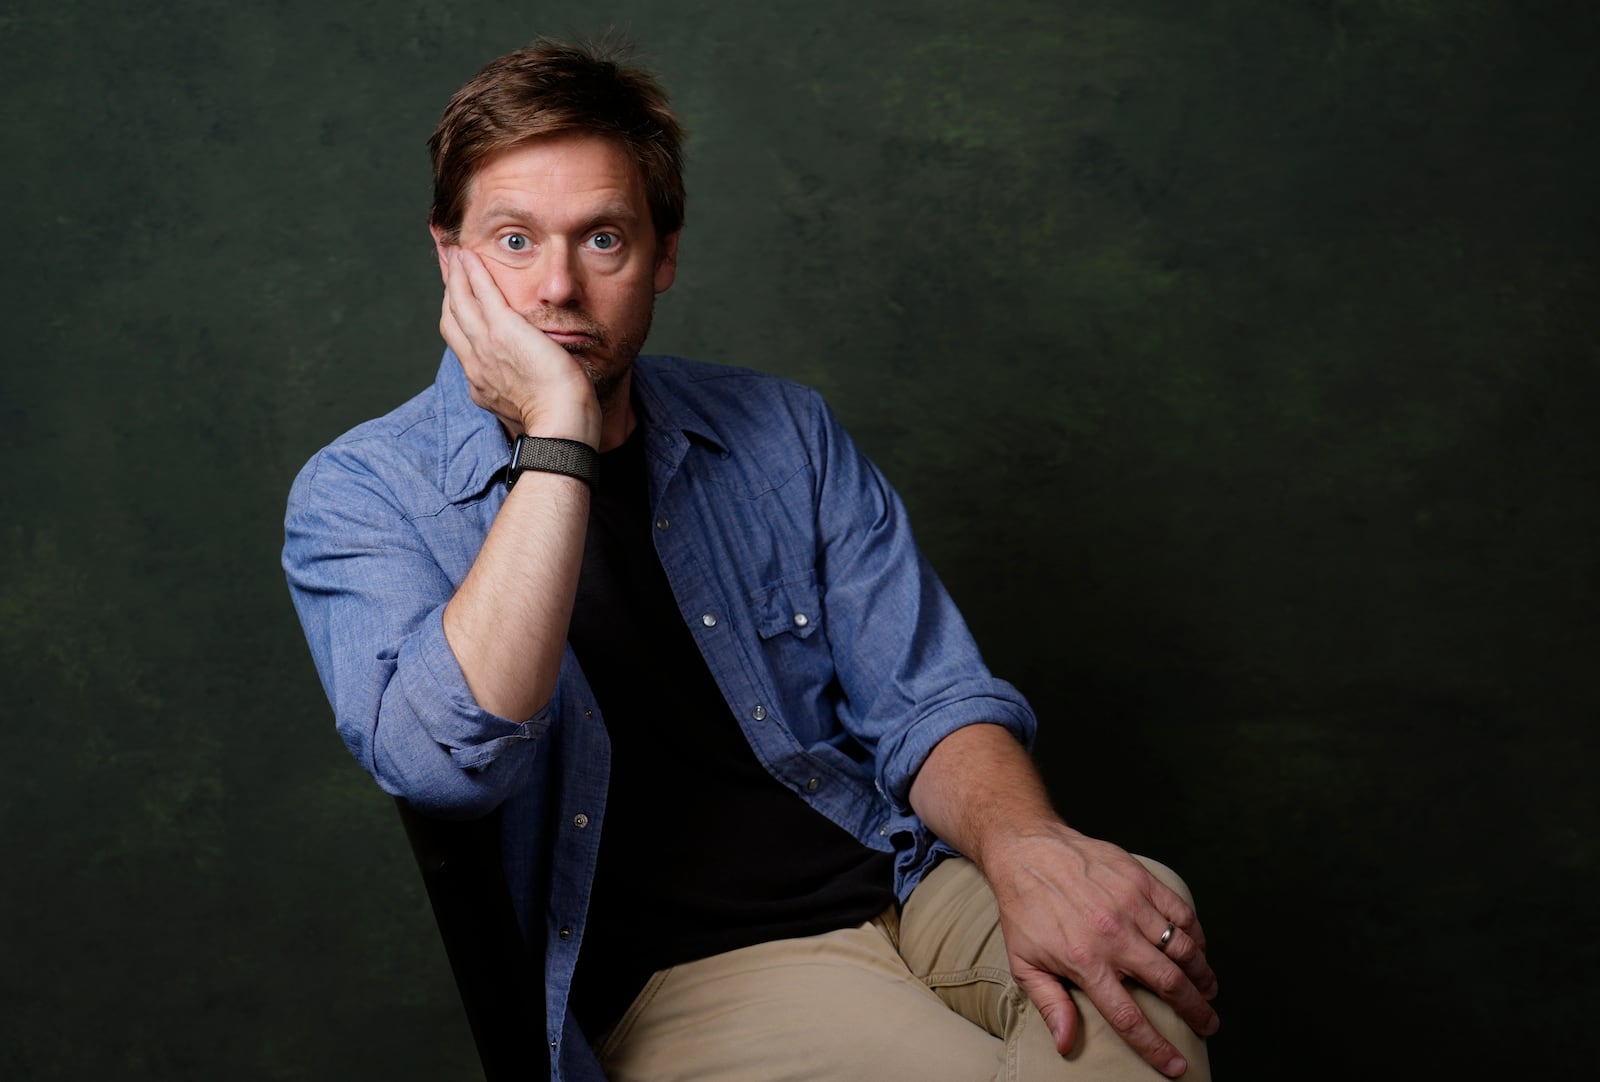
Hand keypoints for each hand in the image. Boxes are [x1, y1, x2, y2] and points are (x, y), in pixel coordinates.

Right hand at [438, 247, 600, 445]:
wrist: (561, 426)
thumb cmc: (559, 422)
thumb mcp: (531, 407)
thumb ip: (525, 392)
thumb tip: (531, 387)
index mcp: (482, 384)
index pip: (462, 344)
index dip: (456, 318)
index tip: (455, 300)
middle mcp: (476, 364)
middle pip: (451, 319)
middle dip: (448, 290)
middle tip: (447, 266)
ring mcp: (485, 347)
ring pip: (459, 302)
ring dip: (455, 274)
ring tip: (454, 252)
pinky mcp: (503, 331)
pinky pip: (480, 293)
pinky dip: (472, 271)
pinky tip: (470, 254)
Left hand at [988, 825, 1219, 1077]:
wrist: (1026, 849)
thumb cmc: (1023, 907)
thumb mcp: (1024, 962)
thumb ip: (1050, 1004)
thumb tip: (1066, 1044)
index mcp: (1085, 962)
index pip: (1129, 1018)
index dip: (1157, 1047)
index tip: (1177, 1066)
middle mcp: (1113, 936)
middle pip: (1170, 984)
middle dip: (1197, 1011)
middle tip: (1209, 1024)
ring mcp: (1130, 905)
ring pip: (1184, 949)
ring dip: (1203, 975)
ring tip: (1208, 990)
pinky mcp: (1140, 880)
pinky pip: (1181, 912)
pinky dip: (1196, 934)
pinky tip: (1198, 948)